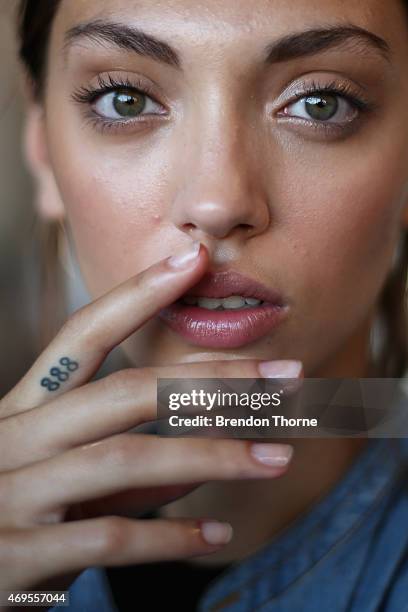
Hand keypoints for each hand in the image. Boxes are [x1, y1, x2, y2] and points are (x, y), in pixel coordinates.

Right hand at [0, 241, 299, 599]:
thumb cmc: (7, 517)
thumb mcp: (57, 475)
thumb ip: (121, 461)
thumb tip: (200, 445)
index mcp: (23, 409)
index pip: (84, 333)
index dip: (138, 292)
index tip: (196, 260)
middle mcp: (16, 439)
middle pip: (126, 391)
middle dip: (213, 379)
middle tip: (287, 375)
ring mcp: (11, 494)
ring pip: (126, 459)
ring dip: (212, 456)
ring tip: (278, 456)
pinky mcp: (14, 556)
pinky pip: (108, 538)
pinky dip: (169, 535)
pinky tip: (218, 533)